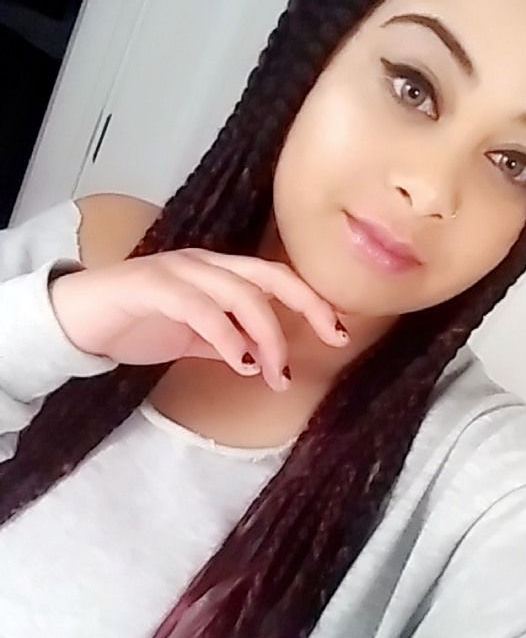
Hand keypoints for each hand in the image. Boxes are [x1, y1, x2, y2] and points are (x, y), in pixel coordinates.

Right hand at [48, 248, 349, 391]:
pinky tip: (238, 362)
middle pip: (266, 278)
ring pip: (238, 293)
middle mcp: (203, 264)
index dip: (312, 302)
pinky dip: (224, 333)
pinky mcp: (150, 287)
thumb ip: (227, 343)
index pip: (276, 279)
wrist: (74, 319)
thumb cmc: (135, 324)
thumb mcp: (192, 338)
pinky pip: (198, 307)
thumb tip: (262, 360)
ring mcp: (177, 272)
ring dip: (264, 335)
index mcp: (217, 273)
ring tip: (274, 374)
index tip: (339, 334)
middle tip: (327, 345)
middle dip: (305, 310)